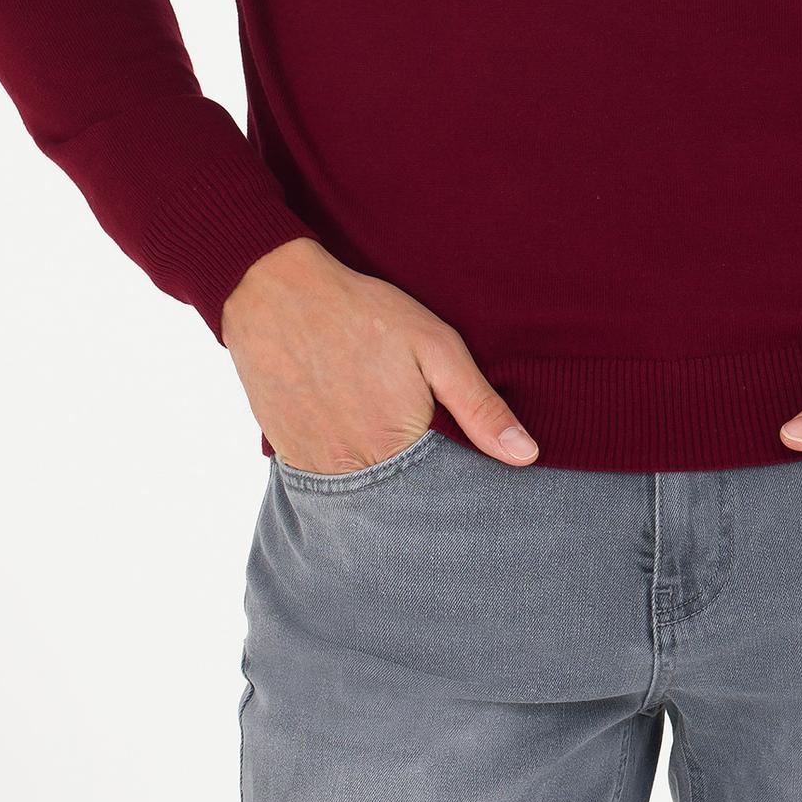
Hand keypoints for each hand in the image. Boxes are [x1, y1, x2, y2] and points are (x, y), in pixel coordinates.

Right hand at [221, 237, 539, 469]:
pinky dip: (348, 472)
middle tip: (425, 455)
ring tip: (389, 443)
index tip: (470, 478)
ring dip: (383, 484)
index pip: (442, 498)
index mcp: (396, 448)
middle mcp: (352, 471)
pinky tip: (358, 440)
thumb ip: (479, 406)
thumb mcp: (435, 346)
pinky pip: (328, 484)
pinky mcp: (289, 459)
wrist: (275, 294)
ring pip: (364, 500)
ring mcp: (315, 469)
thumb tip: (526, 456)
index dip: (460, 491)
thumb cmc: (363, 313)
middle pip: (402, 507)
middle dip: (422, 494)